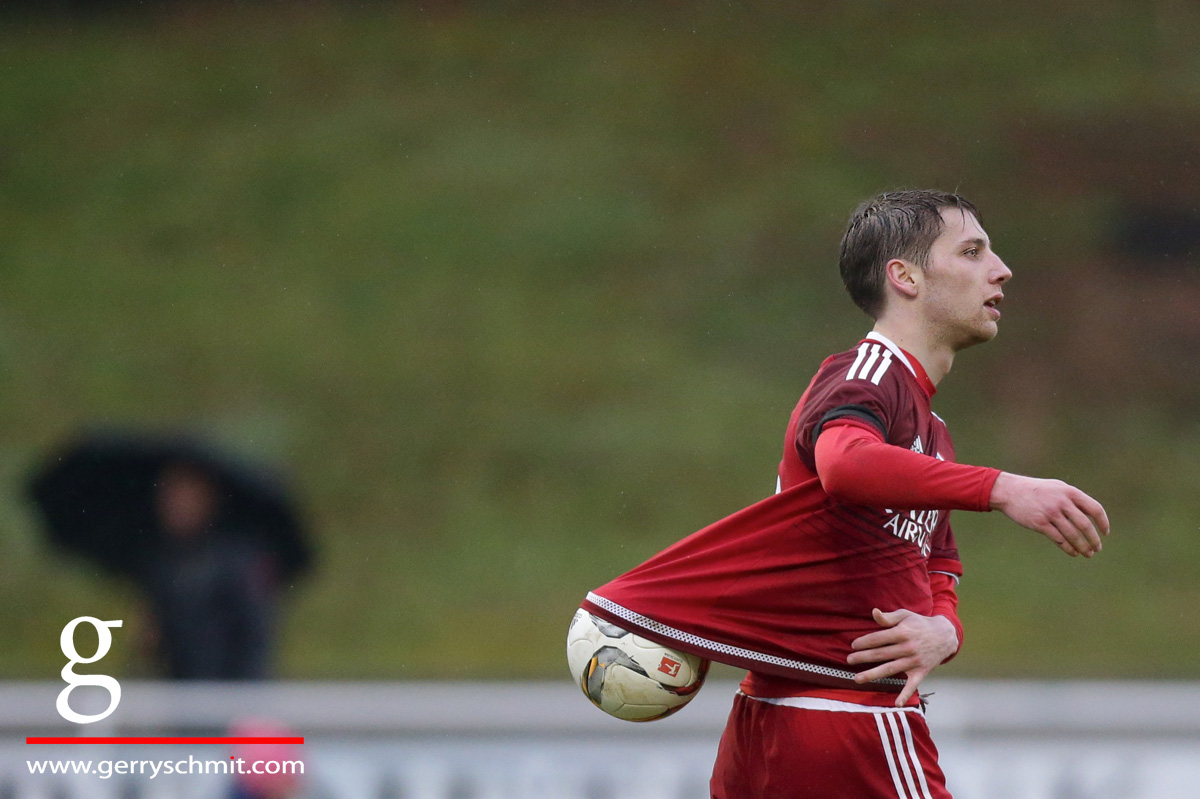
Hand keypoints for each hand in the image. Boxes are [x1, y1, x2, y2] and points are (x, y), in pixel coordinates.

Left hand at [847, 608, 958, 707]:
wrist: (945, 636)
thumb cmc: (920, 624)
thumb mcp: (905, 615)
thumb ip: (888, 617)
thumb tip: (873, 612)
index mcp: (903, 632)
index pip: (879, 638)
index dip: (864, 642)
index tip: (853, 645)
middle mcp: (908, 648)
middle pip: (881, 654)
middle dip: (863, 657)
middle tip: (849, 660)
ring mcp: (914, 661)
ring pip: (890, 669)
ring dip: (873, 674)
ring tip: (857, 678)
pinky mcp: (921, 672)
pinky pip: (912, 685)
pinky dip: (905, 695)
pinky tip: (896, 703)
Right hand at [989, 472, 1108, 557]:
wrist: (1009, 491)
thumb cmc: (1035, 490)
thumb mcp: (1056, 487)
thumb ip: (1073, 498)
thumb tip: (1091, 513)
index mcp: (1069, 492)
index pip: (1094, 509)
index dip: (1103, 522)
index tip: (1105, 533)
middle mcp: (1061, 502)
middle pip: (1085, 525)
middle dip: (1094, 540)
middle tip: (1097, 549)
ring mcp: (1050, 513)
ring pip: (1072, 535)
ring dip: (1082, 547)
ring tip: (1087, 554)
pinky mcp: (1039, 523)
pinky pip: (1059, 540)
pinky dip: (1068, 548)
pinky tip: (1073, 553)